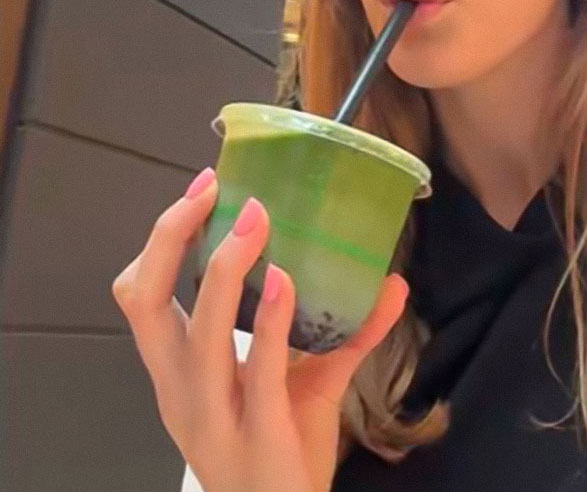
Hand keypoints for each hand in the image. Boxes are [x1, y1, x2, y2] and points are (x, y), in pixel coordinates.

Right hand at [111, 169, 409, 491]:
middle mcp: (180, 390)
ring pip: (198, 333)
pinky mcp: (256, 435)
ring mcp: (212, 416)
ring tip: (256, 221)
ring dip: (225, 268)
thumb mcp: (304, 381)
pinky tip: (285, 279)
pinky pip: (257, 370)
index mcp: (176, 370)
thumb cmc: (283, 448)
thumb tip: (393, 281)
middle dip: (173, 237)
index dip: (161, 240)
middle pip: (144, 303)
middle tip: (213, 191)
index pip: (141, 296)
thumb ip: (344, 330)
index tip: (202, 193)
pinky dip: (271, 319)